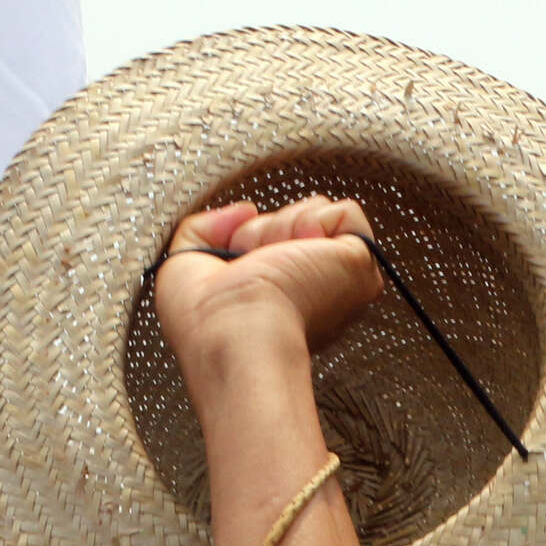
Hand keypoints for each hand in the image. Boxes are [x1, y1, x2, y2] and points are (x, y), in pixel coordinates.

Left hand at [152, 198, 385, 379]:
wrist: (233, 334)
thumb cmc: (205, 323)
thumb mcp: (184, 264)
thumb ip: (204, 228)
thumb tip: (244, 210)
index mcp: (278, 297)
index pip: (273, 241)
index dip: (248, 238)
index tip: (233, 263)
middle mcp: (313, 289)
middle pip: (294, 219)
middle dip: (264, 229)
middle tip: (252, 263)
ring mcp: (340, 279)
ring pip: (317, 212)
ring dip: (281, 226)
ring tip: (271, 262)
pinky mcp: (361, 265)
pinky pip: (345, 212)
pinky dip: (311, 221)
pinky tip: (296, 253)